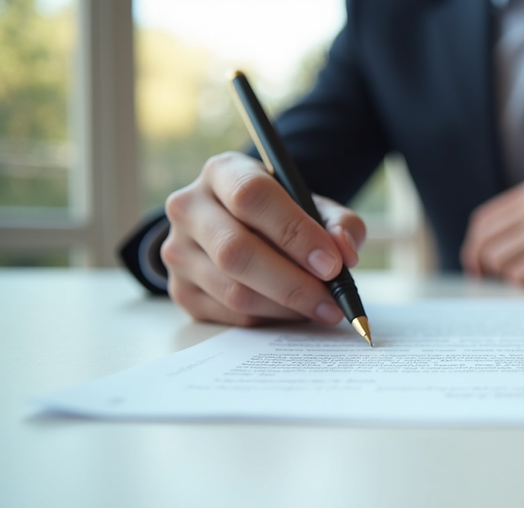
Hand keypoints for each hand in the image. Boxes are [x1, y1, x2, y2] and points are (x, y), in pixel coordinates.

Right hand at [161, 151, 365, 325]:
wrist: (240, 228)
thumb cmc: (280, 214)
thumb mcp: (313, 205)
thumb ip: (339, 223)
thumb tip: (345, 253)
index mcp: (223, 172)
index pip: (252, 197)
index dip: (295, 233)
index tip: (332, 264)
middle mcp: (189, 207)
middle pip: (236, 251)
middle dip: (293, 283)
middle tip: (332, 301)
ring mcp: (178, 251)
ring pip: (233, 291)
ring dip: (286, 307)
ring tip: (320, 308)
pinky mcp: (181, 290)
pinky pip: (230, 315)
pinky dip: (270, 319)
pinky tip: (293, 311)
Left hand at [460, 178, 523, 283]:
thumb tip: (479, 252)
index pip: (484, 220)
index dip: (473, 245)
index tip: (476, 266)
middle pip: (484, 240)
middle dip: (480, 265)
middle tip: (486, 281)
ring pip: (498, 261)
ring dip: (507, 276)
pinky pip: (517, 277)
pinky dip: (523, 285)